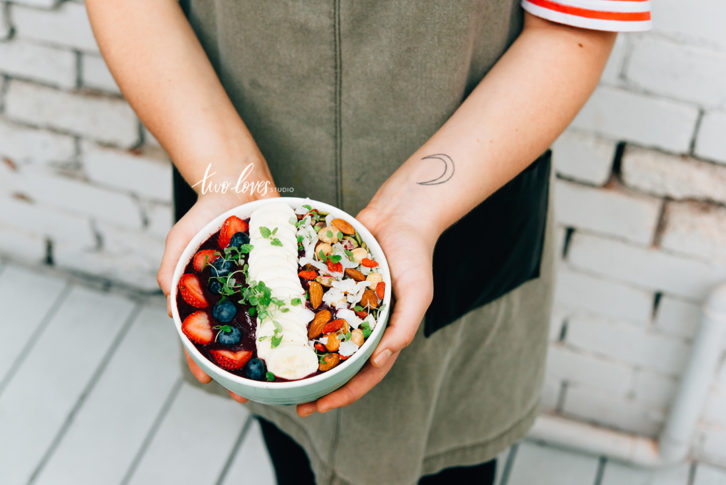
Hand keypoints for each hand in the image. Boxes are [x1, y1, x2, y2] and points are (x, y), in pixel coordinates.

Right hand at [159, 190, 276, 393]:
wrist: (238, 184)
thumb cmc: (204, 215)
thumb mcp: (179, 241)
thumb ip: (172, 272)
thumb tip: (172, 312)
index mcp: (210, 296)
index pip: (202, 336)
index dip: (203, 360)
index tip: (209, 382)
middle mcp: (238, 297)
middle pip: (239, 339)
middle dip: (242, 368)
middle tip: (250, 392)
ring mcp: (262, 287)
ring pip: (268, 324)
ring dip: (272, 350)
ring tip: (280, 374)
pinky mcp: (284, 274)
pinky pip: (290, 297)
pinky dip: (296, 316)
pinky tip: (306, 335)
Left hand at [296, 204, 436, 416]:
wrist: (400, 214)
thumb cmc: (415, 254)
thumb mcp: (418, 294)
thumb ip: (403, 328)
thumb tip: (379, 361)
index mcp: (385, 334)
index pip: (364, 375)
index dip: (343, 394)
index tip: (318, 407)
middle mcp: (362, 324)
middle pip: (338, 363)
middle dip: (317, 385)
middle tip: (291, 399)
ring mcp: (344, 306)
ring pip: (321, 338)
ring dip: (304, 356)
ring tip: (279, 371)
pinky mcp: (330, 285)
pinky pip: (312, 306)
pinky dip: (297, 319)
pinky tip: (276, 326)